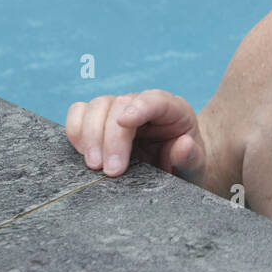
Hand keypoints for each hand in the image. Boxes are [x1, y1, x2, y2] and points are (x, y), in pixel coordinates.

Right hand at [65, 89, 206, 185]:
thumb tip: (183, 145)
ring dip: (89, 135)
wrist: (174, 171)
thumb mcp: (196, 167)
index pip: (155, 99)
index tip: (124, 122)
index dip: (138, 107)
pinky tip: (83, 154)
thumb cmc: (186, 166)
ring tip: (94, 166)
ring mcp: (119, 111)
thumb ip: (192, 157)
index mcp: (173, 110)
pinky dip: (76, 131)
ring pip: (96, 106)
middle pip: (119, 104)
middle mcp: (144, 105)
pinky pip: (79, 114)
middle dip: (111, 138)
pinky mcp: (100, 122)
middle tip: (111, 171)